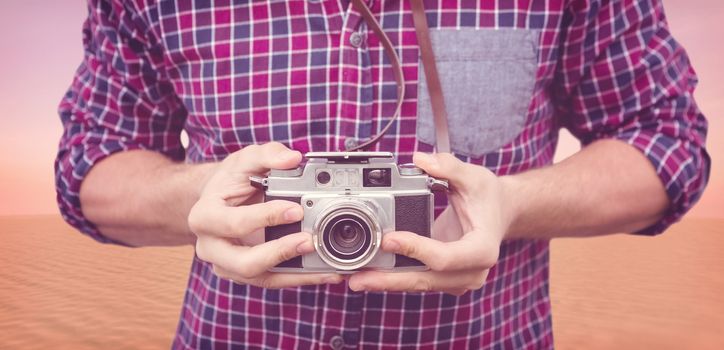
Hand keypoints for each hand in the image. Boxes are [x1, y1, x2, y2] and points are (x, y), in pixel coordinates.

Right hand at [188, 142, 342, 287]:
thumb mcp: (246, 159)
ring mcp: (227, 265)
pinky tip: (326, 273)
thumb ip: (268, 154)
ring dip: (296, 273)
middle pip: (244, 262)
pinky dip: (301, 278)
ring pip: (261, 279)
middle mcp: (211, 246)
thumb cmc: (232, 180)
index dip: (266, 218)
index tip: (296, 209)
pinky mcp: (246, 274)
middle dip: (280, 253)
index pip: (234, 223)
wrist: (221, 200)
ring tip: (326, 266)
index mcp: (204, 217)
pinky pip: (274, 281)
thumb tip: (293, 158)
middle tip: (309, 241)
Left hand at [348, 152, 511, 295]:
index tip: (389, 239)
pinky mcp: (444, 280)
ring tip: (356, 280)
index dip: (416, 250)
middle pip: (426, 279)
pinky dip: (393, 279)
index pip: (446, 257)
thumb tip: (421, 160)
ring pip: (418, 284)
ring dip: (387, 283)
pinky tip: (369, 275)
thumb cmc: (488, 196)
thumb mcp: (473, 176)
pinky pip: (417, 281)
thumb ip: (448, 166)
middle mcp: (472, 271)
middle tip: (358, 278)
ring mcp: (458, 279)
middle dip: (390, 280)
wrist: (500, 213)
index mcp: (483, 249)